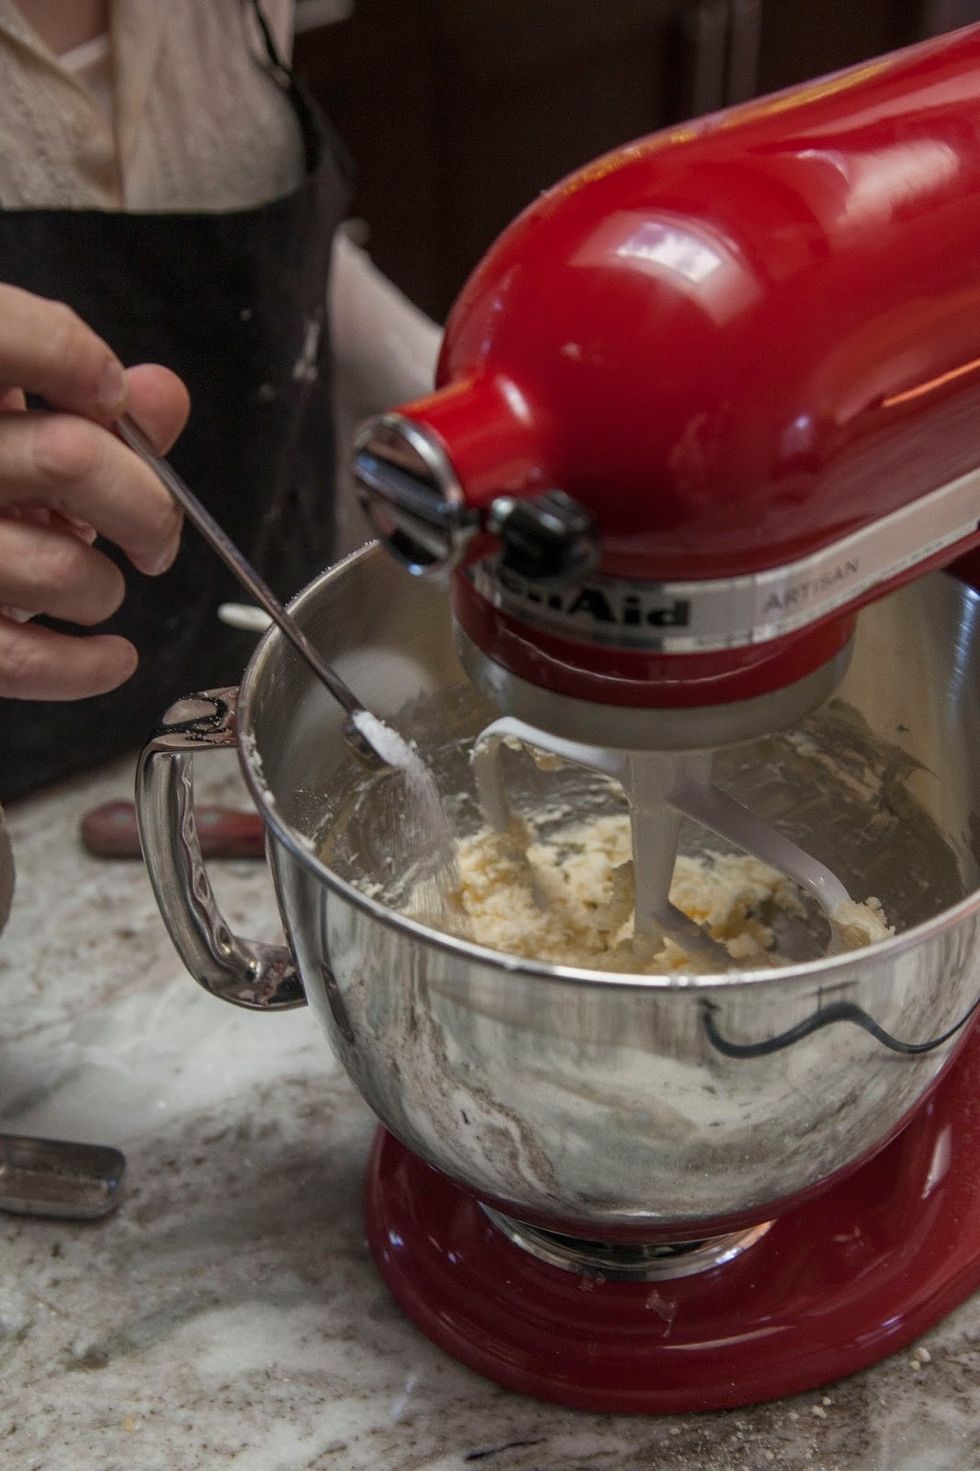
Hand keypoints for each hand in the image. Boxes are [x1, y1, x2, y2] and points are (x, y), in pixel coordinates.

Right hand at [0, 284, 189, 699]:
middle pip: (70, 460)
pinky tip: (111, 656)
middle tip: (155, 532)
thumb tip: (160, 395)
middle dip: (147, 506)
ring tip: (96, 586)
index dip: (79, 363)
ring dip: (104, 588)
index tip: (112, 399)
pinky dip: (86, 667)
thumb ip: (77, 395)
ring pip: (60, 569)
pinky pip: (19, 658)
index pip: (8, 337)